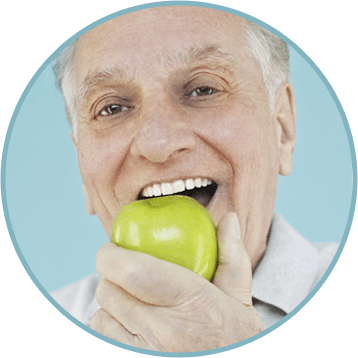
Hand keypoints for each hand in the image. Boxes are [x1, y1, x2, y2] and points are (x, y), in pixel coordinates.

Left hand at [90, 212, 262, 351]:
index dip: (111, 256)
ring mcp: (145, 352)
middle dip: (111, 277)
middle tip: (127, 275)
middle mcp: (163, 330)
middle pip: (109, 291)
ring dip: (111, 305)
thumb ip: (231, 254)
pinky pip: (104, 337)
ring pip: (100, 317)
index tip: (112, 249)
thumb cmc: (232, 337)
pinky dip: (111, 328)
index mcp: (190, 301)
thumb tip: (229, 218)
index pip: (134, 271)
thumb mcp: (238, 296)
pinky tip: (132, 328)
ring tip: (133, 304)